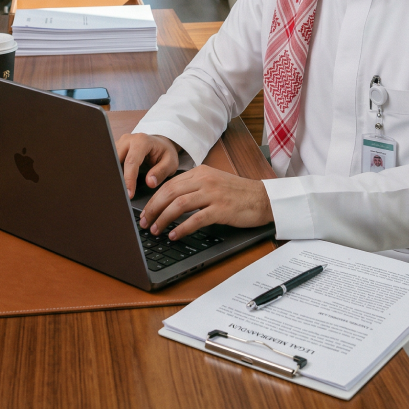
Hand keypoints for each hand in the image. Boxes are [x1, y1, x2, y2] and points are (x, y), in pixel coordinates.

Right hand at [116, 132, 179, 198]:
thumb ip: (161, 172)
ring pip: (111, 161)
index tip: (129, 194)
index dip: (128, 179)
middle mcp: (128, 139)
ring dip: (113, 176)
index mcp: (142, 141)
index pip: (131, 162)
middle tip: (120, 194)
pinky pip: (111, 161)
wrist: (160, 144)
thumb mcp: (170, 163)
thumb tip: (150, 182)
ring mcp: (120, 143)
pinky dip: (113, 173)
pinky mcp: (116, 148)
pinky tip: (116, 184)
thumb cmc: (165, 153)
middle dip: (117, 178)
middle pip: (116, 160)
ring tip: (117, 190)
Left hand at [139, 165, 272, 239]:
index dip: (154, 198)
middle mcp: (205, 180)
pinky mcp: (221, 209)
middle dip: (154, 209)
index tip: (146, 211)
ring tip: (156, 230)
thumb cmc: (238, 193)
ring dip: (164, 219)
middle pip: (170, 192)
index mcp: (200, 172)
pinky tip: (175, 235)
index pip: (170, 184)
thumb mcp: (214, 182)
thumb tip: (170, 201)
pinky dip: (182, 228)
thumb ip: (194, 186)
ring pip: (179, 204)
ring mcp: (213, 193)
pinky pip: (196, 219)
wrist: (262, 198)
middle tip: (145, 222)